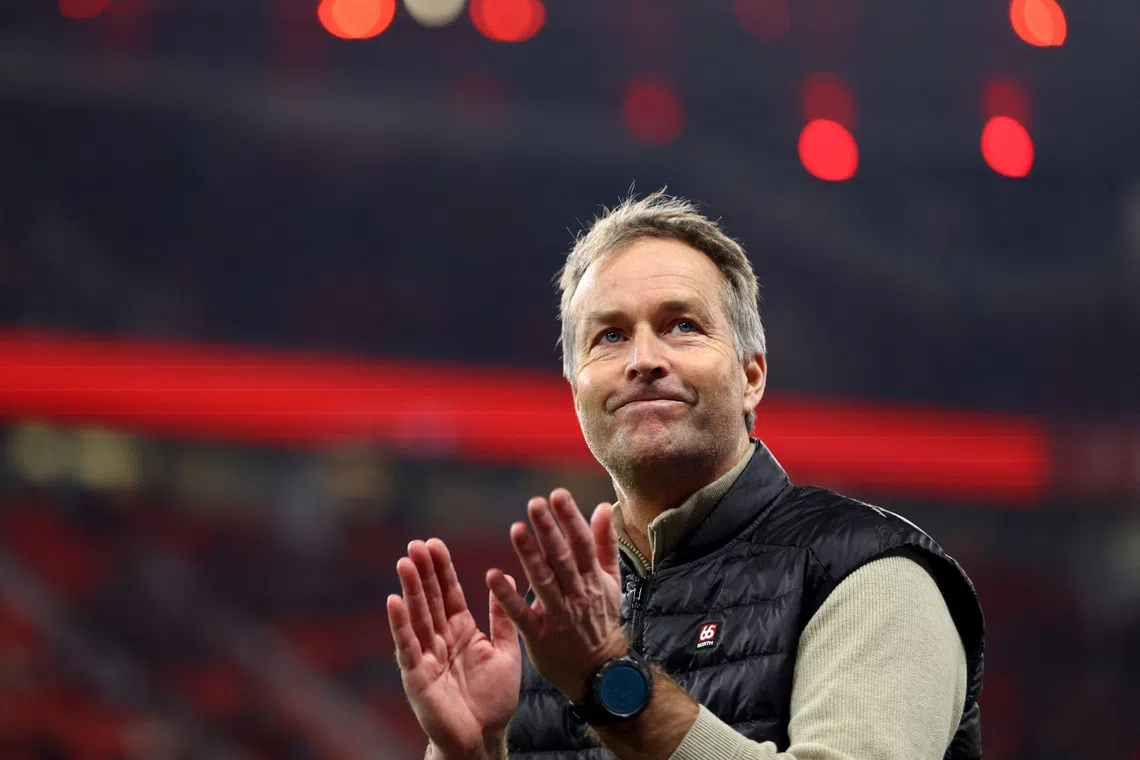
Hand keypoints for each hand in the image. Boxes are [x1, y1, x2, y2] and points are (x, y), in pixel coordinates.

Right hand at [387, 539, 520, 758]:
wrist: (484, 738)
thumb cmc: (494, 700)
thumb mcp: (506, 652)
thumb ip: (502, 618)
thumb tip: (504, 576)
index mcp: (462, 631)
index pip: (450, 593)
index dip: (442, 570)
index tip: (434, 544)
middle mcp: (441, 639)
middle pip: (430, 599)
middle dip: (423, 572)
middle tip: (416, 544)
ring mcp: (426, 656)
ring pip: (417, 616)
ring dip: (410, 590)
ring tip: (404, 562)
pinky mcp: (416, 675)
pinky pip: (407, 646)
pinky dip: (400, 624)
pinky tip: (393, 601)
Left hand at [486, 489, 626, 701]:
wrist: (600, 672)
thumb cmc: (602, 619)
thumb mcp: (611, 581)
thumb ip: (606, 544)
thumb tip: (604, 507)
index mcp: (593, 579)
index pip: (582, 543)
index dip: (570, 518)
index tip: (558, 495)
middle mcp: (577, 594)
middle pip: (562, 558)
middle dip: (549, 530)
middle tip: (535, 503)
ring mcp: (558, 615)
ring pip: (543, 581)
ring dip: (529, 555)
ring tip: (516, 529)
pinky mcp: (539, 636)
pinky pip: (522, 614)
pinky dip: (507, 596)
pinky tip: (493, 576)